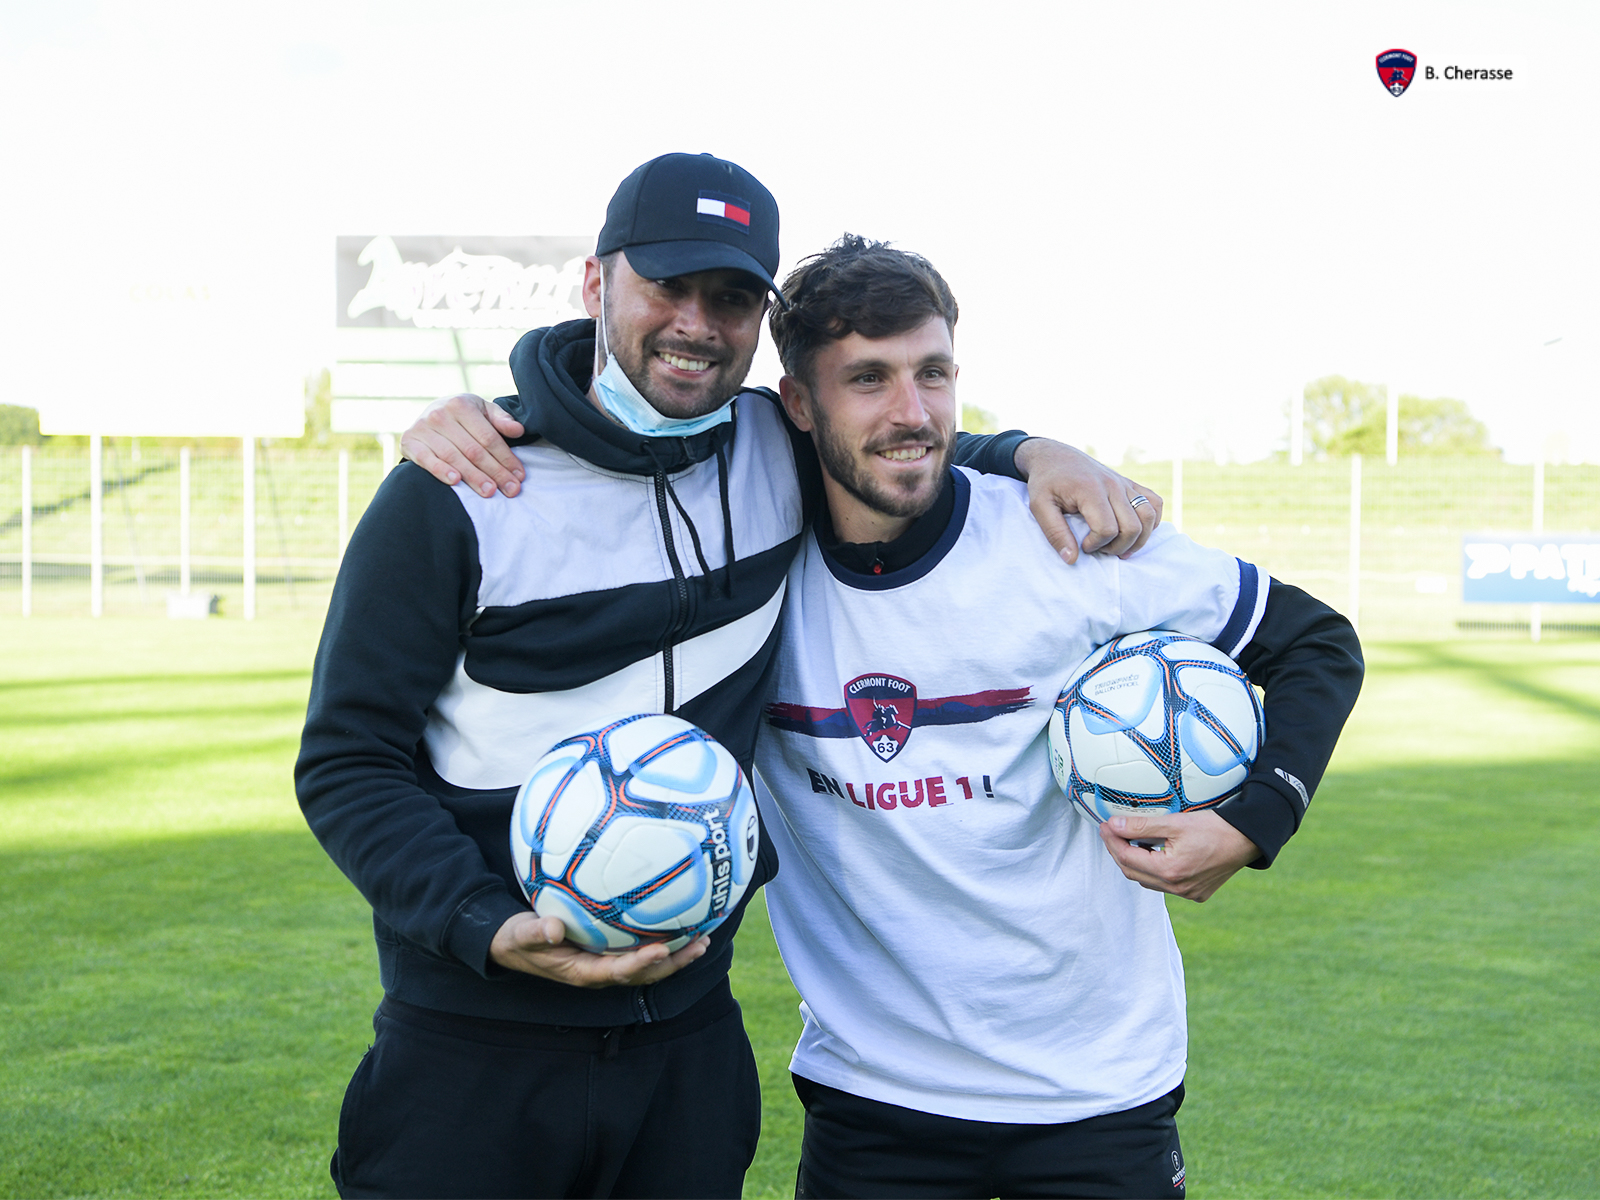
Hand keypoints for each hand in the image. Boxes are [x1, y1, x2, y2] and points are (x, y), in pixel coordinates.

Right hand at [402, 393, 526, 497]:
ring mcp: (423, 428)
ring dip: (473, 476)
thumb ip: (501, 420)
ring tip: (490, 491)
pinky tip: (455, 481)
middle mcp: (440, 414)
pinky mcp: (410, 442)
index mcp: (461, 405)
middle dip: (494, 472)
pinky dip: (440, 470)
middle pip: (473, 450)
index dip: (506, 458)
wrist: (429, 413)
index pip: (488, 437)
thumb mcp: (483, 411)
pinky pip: (426, 459)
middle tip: (510, 489)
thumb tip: (518, 430)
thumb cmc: (463, 416)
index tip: (519, 476)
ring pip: (454, 457)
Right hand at [489, 911, 709, 987]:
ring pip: (647, 965)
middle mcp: (600, 972)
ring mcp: (606, 964)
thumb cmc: (517, 938)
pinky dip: (662, 943)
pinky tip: (681, 926)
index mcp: (582, 972)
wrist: (512, 943)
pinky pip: (640, 951)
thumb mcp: (520, 935)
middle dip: (672, 963)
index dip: (641, 964)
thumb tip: (553, 928)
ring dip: (675, 956)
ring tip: (702, 939)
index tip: (661, 949)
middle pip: (643, 973)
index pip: (618, 971)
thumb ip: (536, 932)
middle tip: (699, 944)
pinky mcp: (608, 953)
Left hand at [1014, 439, 1161, 562]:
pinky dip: (1151, 521)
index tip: (1083, 545)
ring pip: (1148, 516)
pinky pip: (1155, 503)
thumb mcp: (1039, 506)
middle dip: (1117, 547)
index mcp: (1090, 489)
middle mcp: (1113, 485)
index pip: (1107, 529)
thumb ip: (1054, 533)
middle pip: (1132, 527)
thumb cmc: (1046, 482)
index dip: (1096, 545)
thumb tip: (1072, 559)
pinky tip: (1135, 531)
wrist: (1055, 456)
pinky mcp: (1130, 484)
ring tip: (1118, 547)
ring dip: (1138, 539)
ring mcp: (1124, 483)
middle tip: (1099, 548)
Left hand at [1097, 809, 1259, 902]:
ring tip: (1130, 841)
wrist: (1247, 838)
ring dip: (1136, 862)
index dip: (1112, 842)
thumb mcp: (1175, 822)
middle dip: (1119, 852)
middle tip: (1111, 832)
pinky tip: (1153, 854)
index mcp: (1170, 872)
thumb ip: (1142, 825)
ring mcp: (1188, 893)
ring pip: (1149, 881)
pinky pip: (1166, 885)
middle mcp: (1178, 888)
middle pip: (1134, 873)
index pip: (1128, 858)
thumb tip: (1113, 826)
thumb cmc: (1214, 827)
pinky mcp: (1197, 893)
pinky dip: (1154, 870)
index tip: (1105, 826)